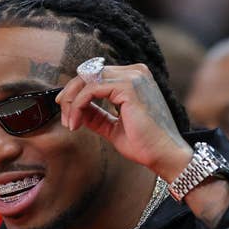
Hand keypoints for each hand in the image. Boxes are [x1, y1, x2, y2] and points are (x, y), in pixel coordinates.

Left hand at [55, 63, 191, 180]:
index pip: (96, 75)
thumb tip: (77, 109)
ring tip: (70, 123)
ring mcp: (133, 77)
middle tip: (64, 115)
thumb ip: (97, 115)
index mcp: (134, 78)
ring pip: (87, 79)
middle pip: (89, 73)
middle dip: (71, 94)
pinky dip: (79, 105)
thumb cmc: (144, 144)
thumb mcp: (113, 126)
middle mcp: (135, 72)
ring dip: (73, 102)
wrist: (164, 155)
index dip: (76, 91)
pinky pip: (91, 90)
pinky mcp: (128, 87)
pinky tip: (77, 122)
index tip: (66, 110)